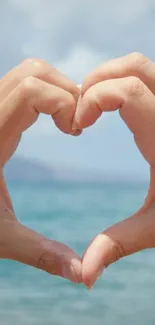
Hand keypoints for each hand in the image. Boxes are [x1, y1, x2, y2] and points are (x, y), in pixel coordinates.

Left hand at [0, 58, 81, 283]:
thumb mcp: (1, 237)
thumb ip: (40, 253)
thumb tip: (80, 274)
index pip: (31, 91)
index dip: (63, 102)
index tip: (74, 132)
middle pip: (33, 71)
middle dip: (66, 90)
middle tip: (74, 124)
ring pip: (27, 72)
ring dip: (56, 89)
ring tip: (66, 121)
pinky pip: (22, 84)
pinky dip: (45, 92)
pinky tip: (52, 120)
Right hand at [74, 52, 154, 287]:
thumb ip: (117, 245)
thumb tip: (84, 276)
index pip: (126, 90)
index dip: (93, 98)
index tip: (78, 125)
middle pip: (133, 65)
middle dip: (96, 80)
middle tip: (81, 110)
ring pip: (141, 65)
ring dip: (109, 77)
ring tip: (92, 106)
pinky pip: (147, 78)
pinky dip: (122, 82)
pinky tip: (113, 109)